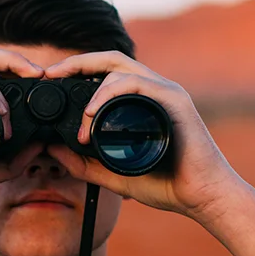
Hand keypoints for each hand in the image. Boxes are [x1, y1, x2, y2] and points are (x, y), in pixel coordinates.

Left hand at [45, 51, 247, 222]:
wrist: (203, 197)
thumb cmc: (167, 185)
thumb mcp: (113, 175)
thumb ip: (84, 164)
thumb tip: (53, 150)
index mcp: (141, 101)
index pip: (106, 72)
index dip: (77, 70)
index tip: (51, 79)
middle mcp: (154, 89)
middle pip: (111, 59)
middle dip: (77, 61)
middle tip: (51, 73)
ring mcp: (166, 92)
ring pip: (121, 69)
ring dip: (93, 88)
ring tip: (81, 118)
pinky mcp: (174, 100)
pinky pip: (137, 84)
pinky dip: (111, 93)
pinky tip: (94, 112)